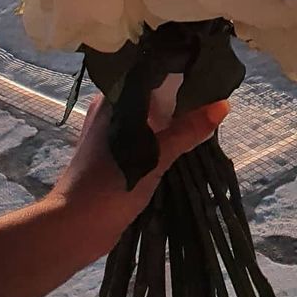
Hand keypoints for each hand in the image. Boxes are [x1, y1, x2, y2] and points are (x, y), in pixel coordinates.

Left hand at [48, 84, 229, 256]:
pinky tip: (186, 139)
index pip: (151, 72)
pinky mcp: (115, 153)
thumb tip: (223, 105)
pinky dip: (164, 135)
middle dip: (181, 96)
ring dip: (174, 118)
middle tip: (216, 94)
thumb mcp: (154, 157)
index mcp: (114, 98)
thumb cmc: (110, 184)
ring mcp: (112, 131)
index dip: (180, 69)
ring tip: (208, 114)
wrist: (74, 226)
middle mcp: (111, 108)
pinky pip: (145, 134)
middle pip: (152, 93)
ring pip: (150, 115)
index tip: (209, 69)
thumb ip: (187, 130)